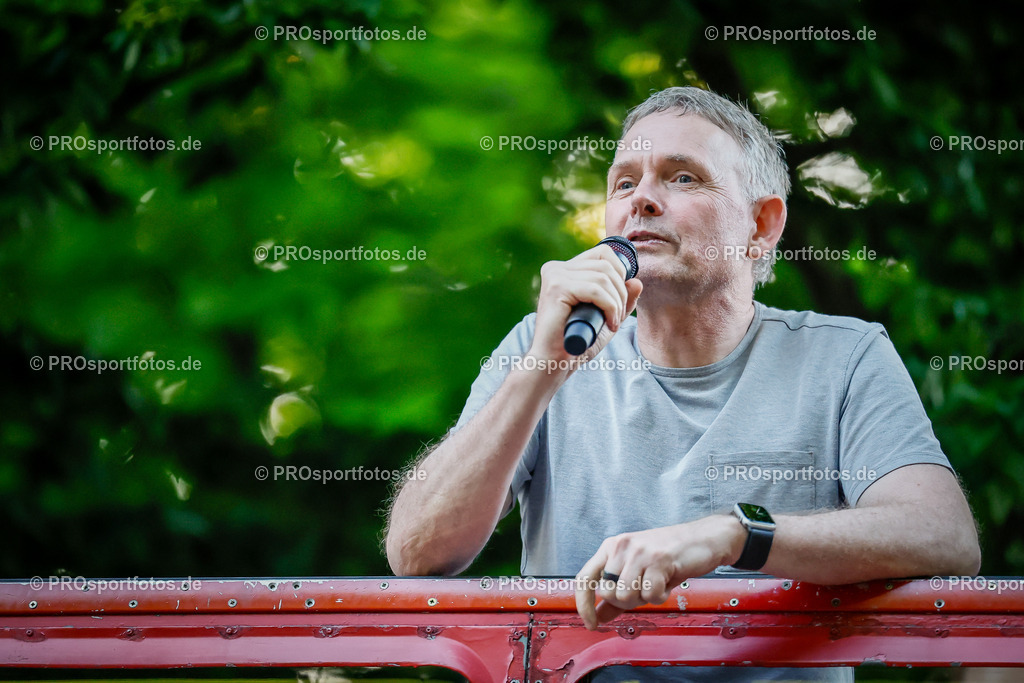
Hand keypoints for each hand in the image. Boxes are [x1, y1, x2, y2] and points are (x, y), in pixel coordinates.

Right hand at [527, 243, 642, 371]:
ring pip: (603, 277)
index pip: (602, 253)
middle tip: (618, 316)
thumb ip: (621, 300)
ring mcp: (555, 276)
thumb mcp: (606, 317)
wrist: (554, 363)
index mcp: (564, 270)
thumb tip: (637, 281)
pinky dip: (610, 307)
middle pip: (605, 264)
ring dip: (617, 302)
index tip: (620, 299)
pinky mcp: (556, 288)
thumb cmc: (578, 341)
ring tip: (613, 322)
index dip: (620, 272)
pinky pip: (596, 290)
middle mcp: (556, 268)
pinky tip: (609, 324)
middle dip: (621, 291)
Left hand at [574, 515, 744, 629]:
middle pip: (607, 592)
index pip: (585, 577)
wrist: (702, 538)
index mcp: (611, 547)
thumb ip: (616, 594)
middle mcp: (621, 546)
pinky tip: (667, 582)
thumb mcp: (637, 572)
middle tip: (643, 591)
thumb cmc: (668, 556)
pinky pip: (650, 595)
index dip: (584, 604)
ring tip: (656, 584)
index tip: (591, 623)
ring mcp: (639, 551)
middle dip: (626, 602)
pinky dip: (660, 596)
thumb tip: (597, 616)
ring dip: (644, 599)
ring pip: (626, 595)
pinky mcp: (658, 559)